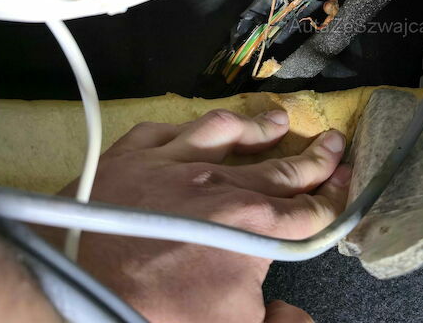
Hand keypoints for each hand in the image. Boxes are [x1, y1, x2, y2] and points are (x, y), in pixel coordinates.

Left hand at [61, 109, 350, 322]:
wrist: (72, 289)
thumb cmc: (159, 313)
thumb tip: (297, 317)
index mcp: (254, 227)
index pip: (308, 211)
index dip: (335, 197)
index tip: (350, 181)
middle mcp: (220, 185)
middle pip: (278, 168)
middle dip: (312, 158)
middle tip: (333, 142)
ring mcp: (174, 163)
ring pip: (227, 135)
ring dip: (258, 128)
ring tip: (278, 119)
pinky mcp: (131, 155)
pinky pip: (169, 129)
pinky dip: (192, 125)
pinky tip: (200, 125)